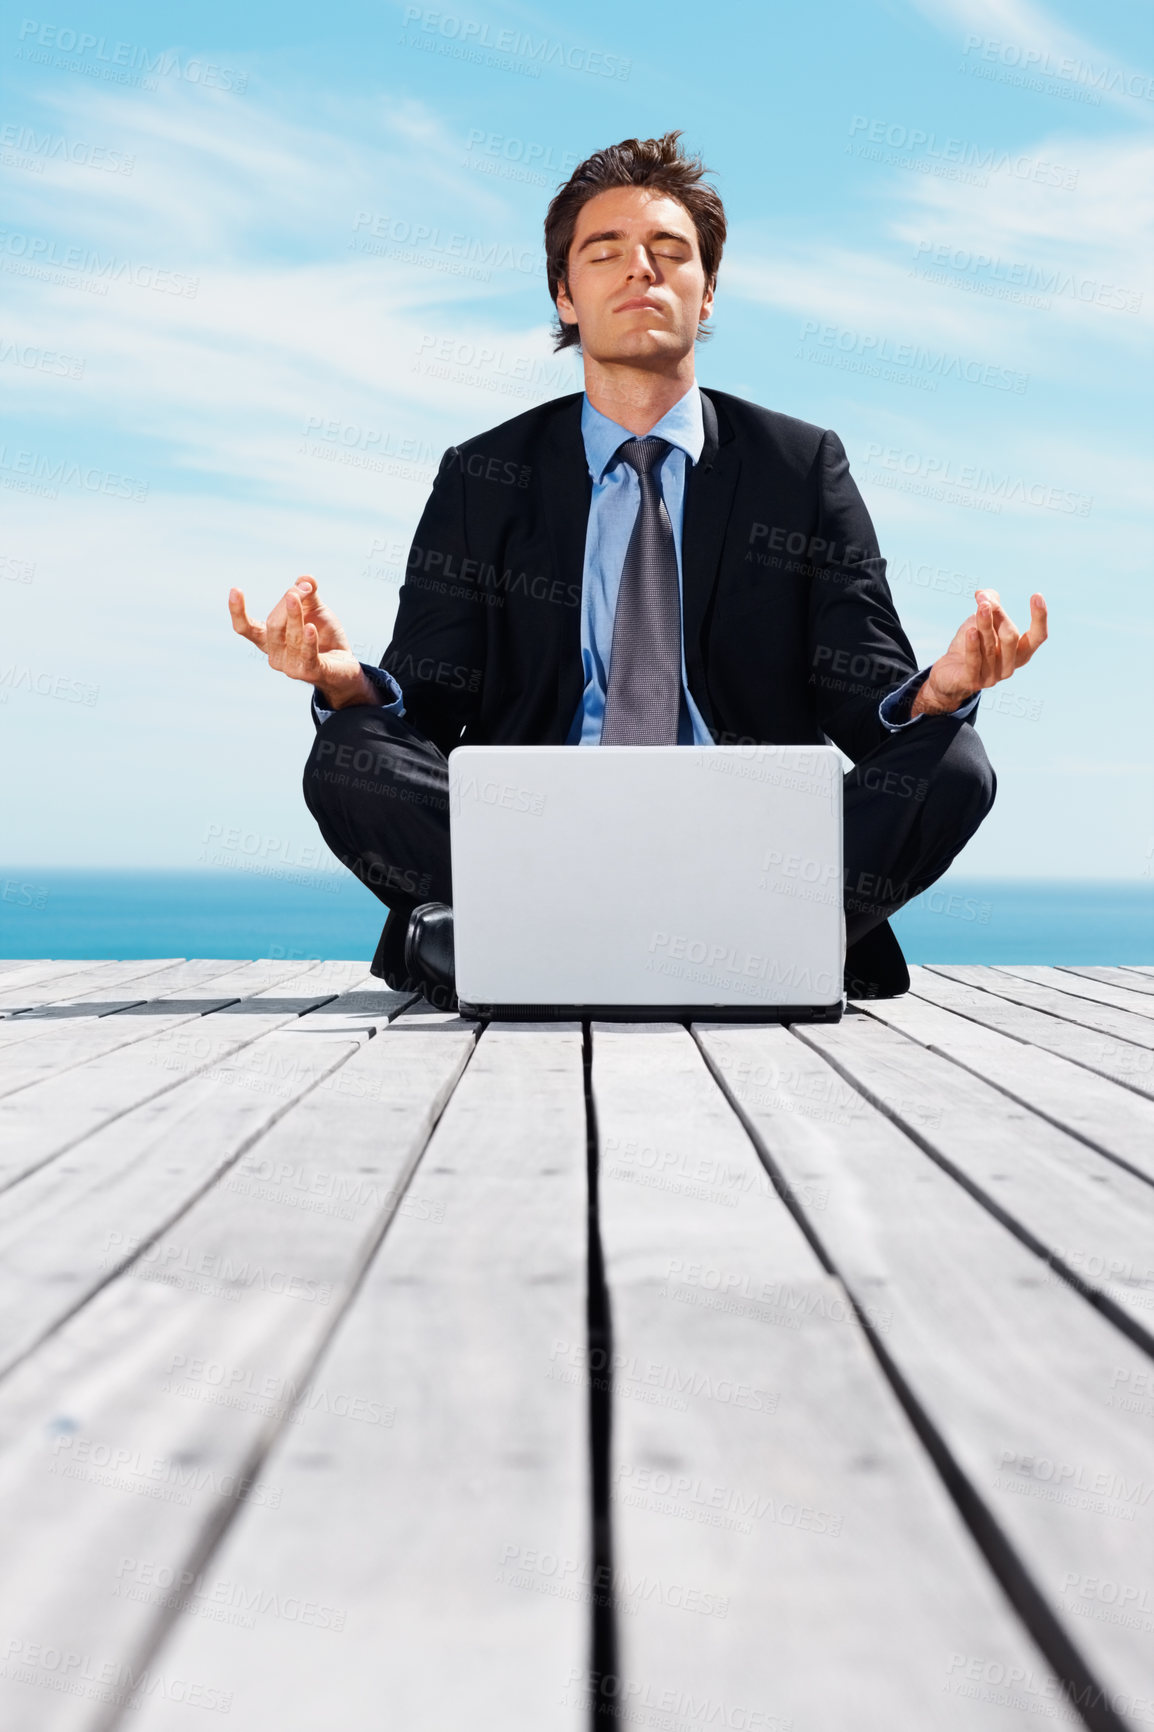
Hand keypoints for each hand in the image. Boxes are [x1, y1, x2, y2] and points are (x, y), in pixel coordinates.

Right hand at [228, 577, 376, 707]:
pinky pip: (307, 654)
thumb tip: (305, 578)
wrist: (345, 666)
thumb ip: (309, 594)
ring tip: (304, 593)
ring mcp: (290, 667)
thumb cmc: (324, 636)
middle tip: (303, 588)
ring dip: (297, 615)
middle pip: (273, 625)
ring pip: (290, 637)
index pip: (247, 629)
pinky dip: (308, 640)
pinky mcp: (310, 673)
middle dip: (286, 604)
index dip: (238, 611)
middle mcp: (275, 655)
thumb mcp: (315, 610)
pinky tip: (310, 627)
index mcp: (270, 640)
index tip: (235, 589)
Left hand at [913, 589, 1047, 716]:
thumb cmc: (970, 645)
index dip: (1040, 618)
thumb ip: (989, 605)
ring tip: (980, 605)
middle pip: (1010, 637)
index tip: (1037, 595)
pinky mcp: (973, 681)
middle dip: (999, 616)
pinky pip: (974, 662)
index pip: (1037, 637)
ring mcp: (992, 676)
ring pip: (990, 646)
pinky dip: (973, 645)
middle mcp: (1009, 666)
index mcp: (1019, 653)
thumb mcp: (980, 622)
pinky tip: (971, 631)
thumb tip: (985, 593)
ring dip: (985, 624)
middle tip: (984, 601)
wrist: (948, 674)